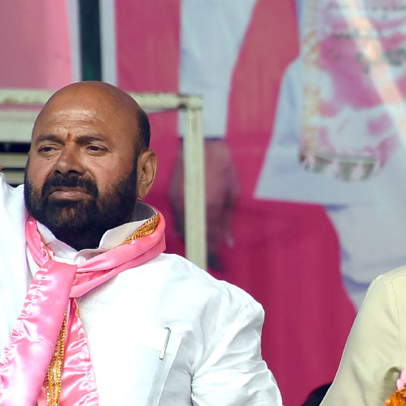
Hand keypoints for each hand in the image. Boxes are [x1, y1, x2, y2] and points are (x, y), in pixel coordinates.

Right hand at [169, 138, 238, 268]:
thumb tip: (228, 241)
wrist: (202, 143)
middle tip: (213, 259)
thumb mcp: (233, 191)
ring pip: (185, 230)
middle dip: (206, 249)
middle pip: (197, 237)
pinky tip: (195, 231)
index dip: (215, 252)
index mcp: (211, 206)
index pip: (212, 237)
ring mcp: (179, 203)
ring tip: (206, 246)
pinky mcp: (172, 197)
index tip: (220, 262)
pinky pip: (178, 220)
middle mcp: (192, 208)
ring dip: (195, 239)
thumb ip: (228, 218)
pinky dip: (186, 228)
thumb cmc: (222, 165)